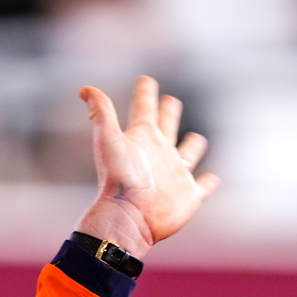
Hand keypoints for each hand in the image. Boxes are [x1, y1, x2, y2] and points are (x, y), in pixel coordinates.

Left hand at [75, 76, 217, 258]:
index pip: (144, 108)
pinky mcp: (188, 194)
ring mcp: (175, 174)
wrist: (130, 216)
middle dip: (169, 112)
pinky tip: (212, 179)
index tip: (145, 79)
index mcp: (143, 138)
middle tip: (170, 100)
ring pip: (187, 154)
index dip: (145, 93)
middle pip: (166, 126)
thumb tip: (84, 89)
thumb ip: (101, 112)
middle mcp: (159, 153)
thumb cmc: (119, 179)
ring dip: (193, 145)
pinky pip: (201, 186)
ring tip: (197, 137)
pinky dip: (208, 182)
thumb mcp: (108, 140)